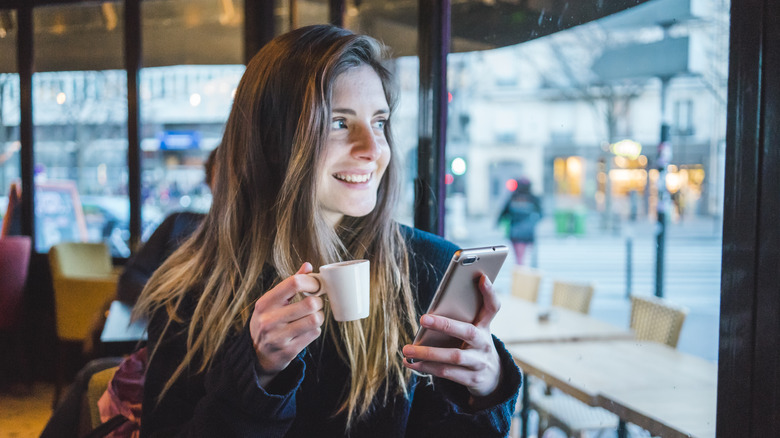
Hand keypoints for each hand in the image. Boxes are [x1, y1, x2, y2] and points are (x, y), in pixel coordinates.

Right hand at [249, 262, 323, 386]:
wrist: (255, 355)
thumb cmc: (268, 321)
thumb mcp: (271, 302)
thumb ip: (289, 284)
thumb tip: (308, 266)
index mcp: (265, 303)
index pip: (293, 283)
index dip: (311, 282)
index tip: (316, 286)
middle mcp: (269, 320)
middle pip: (309, 303)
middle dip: (318, 302)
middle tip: (316, 303)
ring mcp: (279, 337)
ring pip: (315, 320)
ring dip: (319, 316)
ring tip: (313, 315)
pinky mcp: (289, 351)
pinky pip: (314, 334)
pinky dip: (315, 330)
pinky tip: (307, 329)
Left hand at [402, 275, 502, 397]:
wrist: (493, 378)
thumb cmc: (474, 346)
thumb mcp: (475, 331)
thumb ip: (460, 320)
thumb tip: (430, 314)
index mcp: (485, 327)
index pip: (493, 307)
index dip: (489, 292)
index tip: (482, 277)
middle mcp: (485, 343)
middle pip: (467, 332)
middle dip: (445, 324)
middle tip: (422, 318)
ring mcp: (479, 362)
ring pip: (453, 356)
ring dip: (427, 353)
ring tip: (407, 350)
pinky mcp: (471, 379)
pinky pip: (446, 373)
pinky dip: (426, 368)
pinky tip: (411, 363)